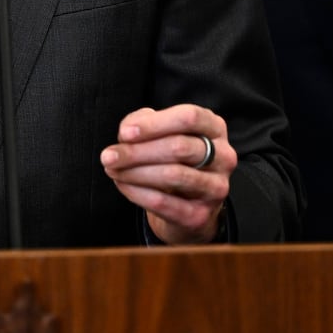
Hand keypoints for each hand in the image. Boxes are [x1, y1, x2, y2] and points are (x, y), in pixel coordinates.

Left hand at [100, 104, 235, 244]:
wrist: (187, 205)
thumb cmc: (172, 158)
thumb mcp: (161, 133)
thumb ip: (144, 123)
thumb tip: (128, 131)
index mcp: (214, 127)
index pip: (189, 117)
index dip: (154, 124)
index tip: (124, 133)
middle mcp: (223, 156)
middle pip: (179, 147)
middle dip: (137, 151)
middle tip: (108, 156)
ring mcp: (216, 187)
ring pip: (173, 175)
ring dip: (135, 172)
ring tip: (112, 170)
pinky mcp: (202, 214)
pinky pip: (164, 203)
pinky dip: (137, 193)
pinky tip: (122, 185)